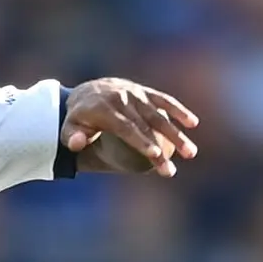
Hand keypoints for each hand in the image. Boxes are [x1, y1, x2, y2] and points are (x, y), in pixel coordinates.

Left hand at [64, 78, 201, 176]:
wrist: (87, 92)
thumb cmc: (79, 119)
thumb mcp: (69, 128)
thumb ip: (71, 137)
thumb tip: (79, 143)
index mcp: (105, 108)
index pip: (127, 127)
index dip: (142, 141)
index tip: (155, 155)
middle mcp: (123, 98)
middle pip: (146, 126)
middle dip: (162, 148)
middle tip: (171, 170)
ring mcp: (136, 93)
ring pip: (159, 115)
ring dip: (177, 134)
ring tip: (191, 153)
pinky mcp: (145, 91)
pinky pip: (164, 100)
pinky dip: (179, 110)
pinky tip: (193, 123)